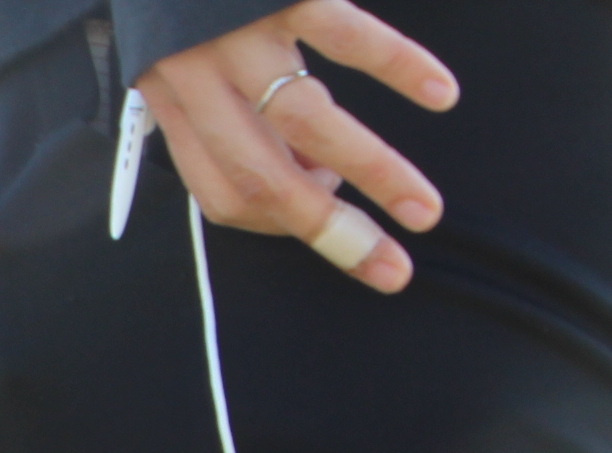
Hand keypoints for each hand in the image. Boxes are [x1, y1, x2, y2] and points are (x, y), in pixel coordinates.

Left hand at [138, 1, 458, 293]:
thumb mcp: (180, 69)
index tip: (326, 230)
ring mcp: (244, 36)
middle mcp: (201, 81)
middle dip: (331, 230)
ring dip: (374, 172)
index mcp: (172, 108)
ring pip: (312, 122)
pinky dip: (399, 66)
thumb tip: (315, 178)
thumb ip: (232, 121)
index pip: (223, 195)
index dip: (277, 223)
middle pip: (266, 177)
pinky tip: (439, 95)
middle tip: (390, 267)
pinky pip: (348, 36)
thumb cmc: (177, 5)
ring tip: (423, 211)